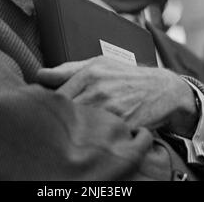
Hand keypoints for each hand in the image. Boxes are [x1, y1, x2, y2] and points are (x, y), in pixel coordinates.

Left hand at [37, 56, 198, 137]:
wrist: (164, 89)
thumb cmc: (126, 76)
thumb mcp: (99, 63)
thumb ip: (68, 69)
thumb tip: (39, 74)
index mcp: (89, 74)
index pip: (56, 96)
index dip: (49, 107)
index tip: (48, 112)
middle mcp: (98, 91)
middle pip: (66, 113)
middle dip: (60, 121)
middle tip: (59, 125)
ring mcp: (111, 111)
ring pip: (80, 127)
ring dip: (74, 132)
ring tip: (75, 132)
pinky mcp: (123, 128)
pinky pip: (100, 138)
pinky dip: (93, 141)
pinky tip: (92, 138)